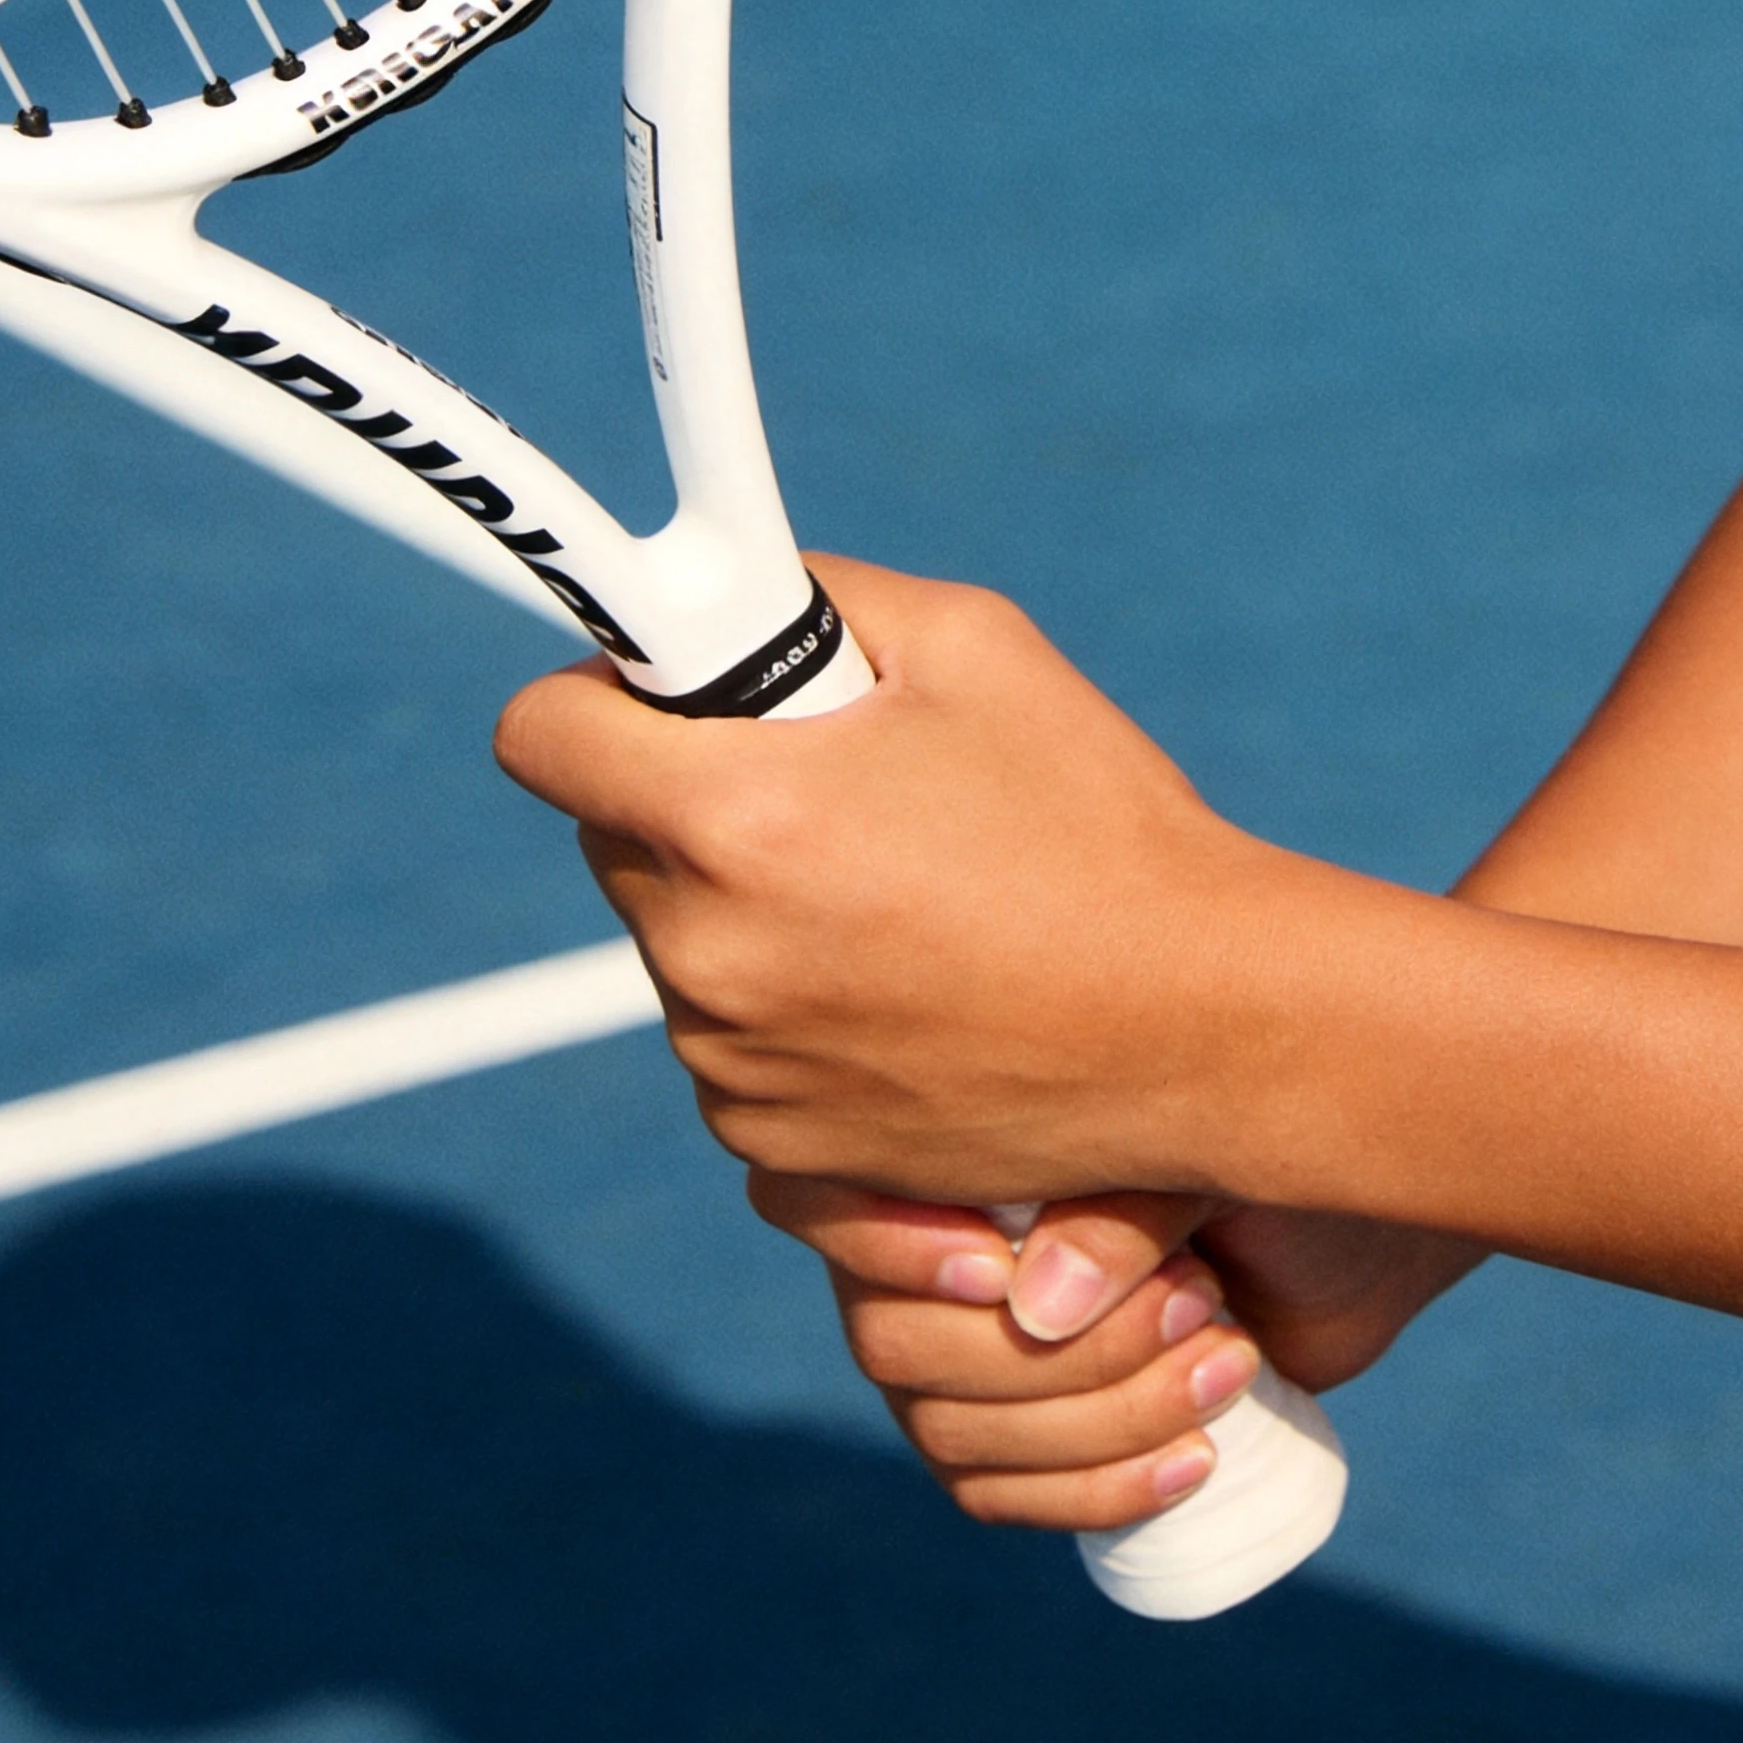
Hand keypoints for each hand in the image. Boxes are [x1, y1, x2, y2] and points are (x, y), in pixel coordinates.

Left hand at [492, 556, 1309, 1209]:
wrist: (1200, 1024)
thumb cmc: (1097, 818)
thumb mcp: (972, 645)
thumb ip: (821, 597)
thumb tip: (730, 592)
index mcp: (738, 818)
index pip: (543, 736)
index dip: (597, 692)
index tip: (655, 684)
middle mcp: (707, 956)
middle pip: (614, 838)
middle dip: (697, 793)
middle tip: (833, 778)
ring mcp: (734, 1068)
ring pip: (680, 941)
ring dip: (749, 902)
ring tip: (904, 889)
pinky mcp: (775, 1150)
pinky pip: (734, 1038)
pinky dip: (794, 1001)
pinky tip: (912, 979)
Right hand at [747, 1181, 1484, 1533]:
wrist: (1352, 1205)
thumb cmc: (1268, 1125)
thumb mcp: (1203, 1138)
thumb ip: (1116, 1201)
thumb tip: (1032, 1303)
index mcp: (940, 1134)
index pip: (818, 1196)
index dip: (884, 1246)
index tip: (996, 1267)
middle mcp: (924, 1241)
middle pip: (898, 1341)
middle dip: (1061, 1348)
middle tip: (1201, 1300)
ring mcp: (962, 1346)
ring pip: (953, 1431)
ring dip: (1095, 1421)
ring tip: (1230, 1362)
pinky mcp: (1020, 1428)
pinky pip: (999, 1494)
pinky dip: (1094, 1491)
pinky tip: (1193, 1465)